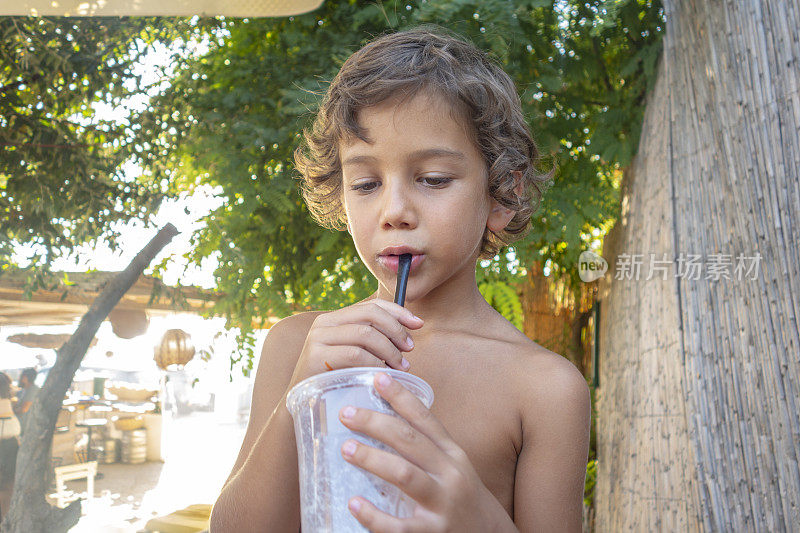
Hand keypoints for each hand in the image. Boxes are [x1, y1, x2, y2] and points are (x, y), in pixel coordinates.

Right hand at [287, 300, 423, 389]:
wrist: (307, 406)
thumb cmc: (339, 380)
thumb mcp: (357, 354)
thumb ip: (375, 339)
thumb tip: (412, 326)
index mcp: (335, 318)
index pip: (371, 305)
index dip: (398, 311)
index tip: (418, 324)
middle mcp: (324, 323)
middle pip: (370, 314)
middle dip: (396, 330)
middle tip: (409, 349)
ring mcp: (318, 338)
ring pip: (365, 333)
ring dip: (390, 350)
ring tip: (400, 366)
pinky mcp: (316, 357)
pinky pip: (355, 354)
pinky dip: (375, 362)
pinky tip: (383, 373)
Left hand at [337, 372, 513, 532]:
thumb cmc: (462, 499)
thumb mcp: (453, 467)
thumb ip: (427, 448)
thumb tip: (385, 424)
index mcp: (452, 455)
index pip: (425, 419)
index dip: (401, 397)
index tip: (378, 378)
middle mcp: (449, 475)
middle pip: (409, 440)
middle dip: (376, 423)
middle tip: (347, 413)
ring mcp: (441, 505)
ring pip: (404, 475)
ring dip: (372, 459)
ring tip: (347, 448)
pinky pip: (398, 526)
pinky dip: (374, 515)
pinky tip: (355, 503)